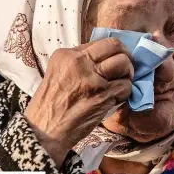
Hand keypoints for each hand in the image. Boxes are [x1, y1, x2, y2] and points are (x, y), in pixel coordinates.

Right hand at [24, 38, 133, 164]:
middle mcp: (79, 62)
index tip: (114, 60)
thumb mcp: (57, 73)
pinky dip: (126, 91)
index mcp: (66, 55)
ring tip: (122, 81)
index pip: (100, 42)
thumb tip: (102, 59)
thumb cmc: (49, 106)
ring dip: (128, 73)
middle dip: (125, 56)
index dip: (112, 51)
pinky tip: (117, 97)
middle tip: (125, 67)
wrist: (45, 131)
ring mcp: (92, 79)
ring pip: (124, 63)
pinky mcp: (103, 95)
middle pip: (115, 46)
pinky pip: (126, 86)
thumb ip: (77, 63)